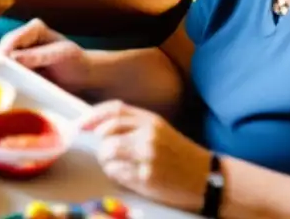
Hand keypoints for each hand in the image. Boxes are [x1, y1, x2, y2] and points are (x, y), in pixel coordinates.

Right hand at [0, 18, 90, 92]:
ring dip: (0, 74)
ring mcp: (19, 54)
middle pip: (3, 49)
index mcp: (34, 29)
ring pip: (2, 63)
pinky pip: (7, 74)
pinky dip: (6, 81)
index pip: (14, 38)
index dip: (4, 50)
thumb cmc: (76, 62)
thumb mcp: (61, 56)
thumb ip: (38, 56)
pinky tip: (5, 91)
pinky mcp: (18, 69)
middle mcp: (23, 38)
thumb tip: (13, 58)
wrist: (82, 76)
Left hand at [84, 100, 209, 212]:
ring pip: (108, 152)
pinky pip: (116, 173)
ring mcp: (148, 156)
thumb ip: (133, 124)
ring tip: (119, 166)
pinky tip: (128, 176)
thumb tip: (97, 126)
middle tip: (107, 154)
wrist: (208, 179)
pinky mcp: (147, 178)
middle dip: (101, 144)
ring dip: (106, 161)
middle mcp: (149, 134)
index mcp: (152, 120)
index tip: (81, 126)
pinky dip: (116, 174)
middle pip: (107, 132)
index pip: (114, 110)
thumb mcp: (159, 130)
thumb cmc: (179, 155)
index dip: (93, 116)